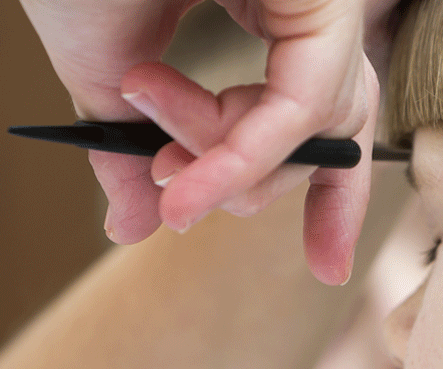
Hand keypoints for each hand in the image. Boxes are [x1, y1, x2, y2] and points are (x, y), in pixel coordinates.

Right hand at [19, 0, 384, 284]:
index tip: (329, 268)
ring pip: (319, 122)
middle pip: (334, 127)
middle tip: (176, 204)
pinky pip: (307, 101)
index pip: (324, 117)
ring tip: (154, 159)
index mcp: (275, 15)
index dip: (330, 199)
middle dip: (256, 187)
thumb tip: (133, 228)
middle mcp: (311, 6)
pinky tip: (177, 167)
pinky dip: (244, 149)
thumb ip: (135, 151)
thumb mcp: (108, 75)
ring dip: (231, 167)